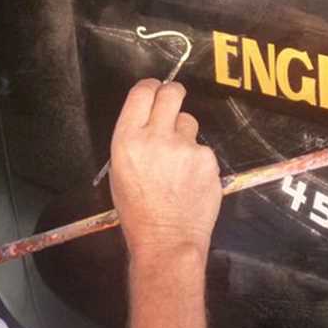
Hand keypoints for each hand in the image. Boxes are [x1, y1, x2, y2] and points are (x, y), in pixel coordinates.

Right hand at [109, 79, 221, 259]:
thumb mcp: (120, 171)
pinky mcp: (207, 159)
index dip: (150, 87)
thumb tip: (148, 122)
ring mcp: (185, 147)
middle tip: (173, 101)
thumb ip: (133, 140)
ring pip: (189, 122)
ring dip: (185, 134)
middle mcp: (155, 137)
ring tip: (178, 163)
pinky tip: (190, 180)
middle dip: (173, 93)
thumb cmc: (137, 211)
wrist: (166, 239)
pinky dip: (198, 160)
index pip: (141, 93)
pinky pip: (203, 149)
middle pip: (171, 93)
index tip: (155, 89)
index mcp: (127, 140)